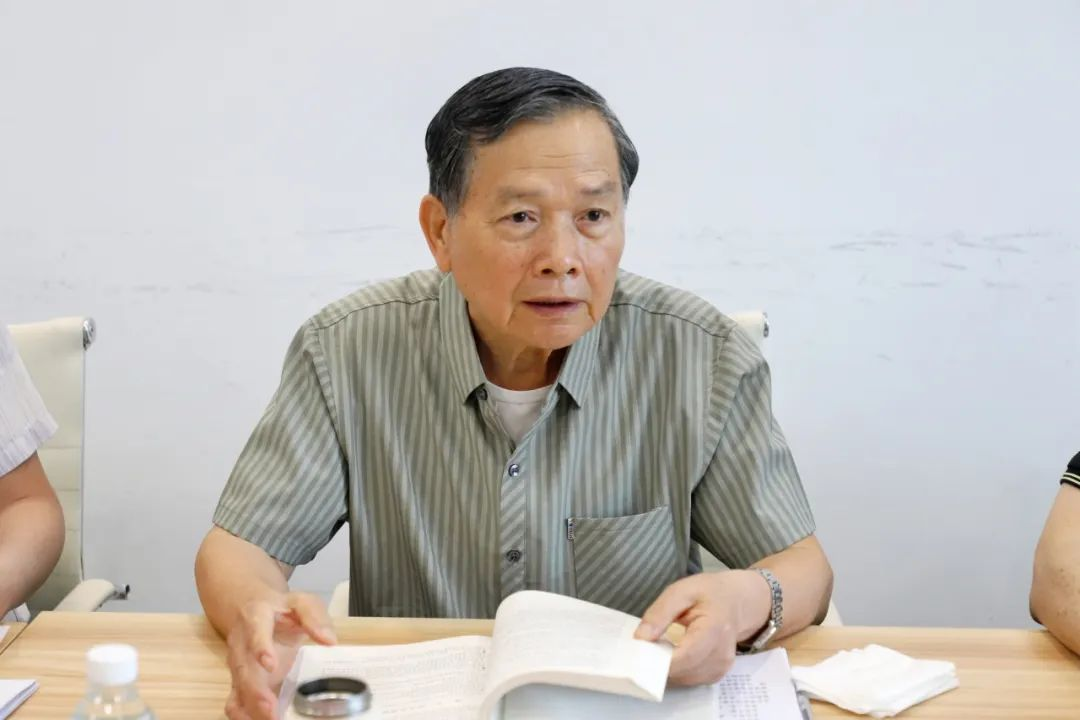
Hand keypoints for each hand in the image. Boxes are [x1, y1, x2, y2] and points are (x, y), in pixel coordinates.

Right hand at [225, 593, 336, 719]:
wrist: (254, 609)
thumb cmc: (282, 609)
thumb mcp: (302, 603)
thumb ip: (315, 618)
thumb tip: (329, 640)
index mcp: (257, 617)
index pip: (256, 630)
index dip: (261, 647)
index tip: (270, 665)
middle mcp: (241, 642)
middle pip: (243, 667)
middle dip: (255, 691)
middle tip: (271, 710)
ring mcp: (238, 664)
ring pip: (237, 687)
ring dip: (250, 708)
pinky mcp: (239, 681)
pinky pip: (235, 700)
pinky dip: (243, 715)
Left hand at [634, 570, 770, 685]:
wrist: (738, 601)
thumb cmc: (709, 593)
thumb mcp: (681, 591)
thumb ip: (660, 613)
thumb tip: (640, 639)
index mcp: (715, 629)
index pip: (684, 657)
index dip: (658, 661)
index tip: (636, 654)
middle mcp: (722, 655)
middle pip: (683, 672)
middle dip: (657, 665)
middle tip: (640, 649)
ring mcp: (721, 668)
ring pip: (684, 679)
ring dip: (666, 669)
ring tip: (655, 649)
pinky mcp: (717, 674)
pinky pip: (690, 680)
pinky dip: (677, 671)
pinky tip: (670, 655)